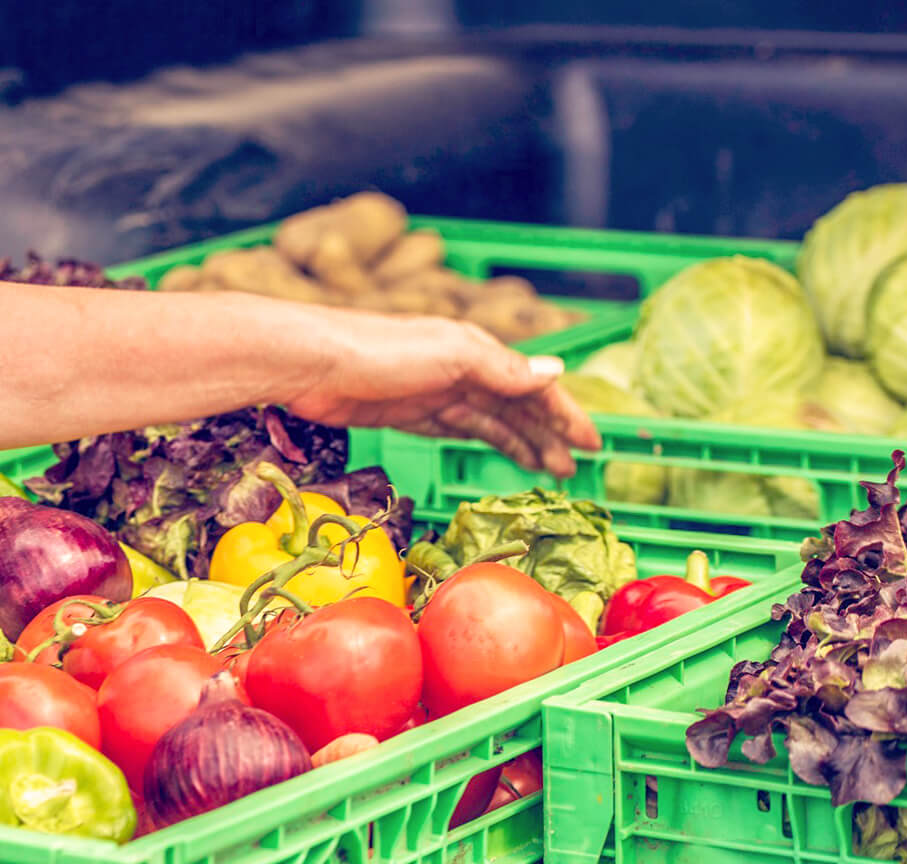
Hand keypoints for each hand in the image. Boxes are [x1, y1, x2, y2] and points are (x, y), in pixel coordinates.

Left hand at [281, 309, 599, 476]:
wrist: (314, 364)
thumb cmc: (381, 351)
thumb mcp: (452, 356)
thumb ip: (503, 369)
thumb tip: (555, 373)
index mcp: (478, 350)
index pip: (534, 385)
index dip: (564, 413)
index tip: (592, 443)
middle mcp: (461, 368)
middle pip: (516, 406)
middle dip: (548, 434)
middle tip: (574, 469)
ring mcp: (435, 391)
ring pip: (491, 421)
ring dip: (522, 442)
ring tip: (549, 470)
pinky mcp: (409, 413)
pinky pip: (459, 429)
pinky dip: (485, 441)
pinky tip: (500, 453)